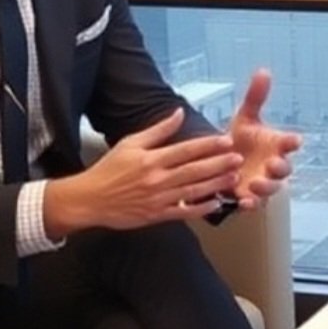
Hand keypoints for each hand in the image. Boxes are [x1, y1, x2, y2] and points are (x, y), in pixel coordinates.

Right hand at [45, 109, 243, 235]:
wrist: (90, 199)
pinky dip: (200, 209)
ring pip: (192, 190)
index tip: (226, 140)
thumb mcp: (130, 143)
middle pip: (194, 170)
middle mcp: (157, 179)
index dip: (208, 145)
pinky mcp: (157, 215)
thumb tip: (178, 113)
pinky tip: (216, 203)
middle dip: (219, 164)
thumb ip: (157, 130)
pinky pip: (183, 212)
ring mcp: (158, 199)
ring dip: (215, 184)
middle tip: (238, 158)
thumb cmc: (109, 170)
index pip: (186, 150)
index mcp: (151, 159)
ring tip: (233, 177)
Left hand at [226, 69, 302, 206]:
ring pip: (272, 188)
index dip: (293, 142)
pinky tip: (244, 202)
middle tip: (273, 163)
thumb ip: (255, 97)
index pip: (289, 142)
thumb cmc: (241, 139)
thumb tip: (263, 71)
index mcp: (275, 145)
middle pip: (284, 169)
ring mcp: (263, 182)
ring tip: (255, 183)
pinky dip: (251, 204)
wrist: (224, 162)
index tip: (295, 140)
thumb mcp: (245, 117)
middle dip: (280, 167)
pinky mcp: (250, 196)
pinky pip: (255, 204)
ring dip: (266, 187)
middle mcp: (273, 164)